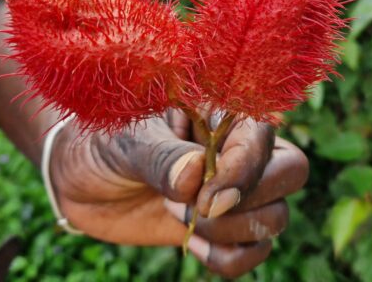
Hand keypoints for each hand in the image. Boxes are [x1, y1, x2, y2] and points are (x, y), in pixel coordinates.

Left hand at [48, 110, 308, 278]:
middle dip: (247, 202)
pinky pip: (255, 252)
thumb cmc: (102, 142)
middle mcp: (239, 149)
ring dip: (227, 231)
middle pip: (292, 173)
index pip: (264, 137)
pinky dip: (228, 258)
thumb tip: (197, 175)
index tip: (204, 199)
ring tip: (178, 213)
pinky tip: (189, 244)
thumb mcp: (125, 142)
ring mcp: (237, 191)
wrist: (79, 177)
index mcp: (222, 113)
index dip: (245, 171)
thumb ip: (161, 157)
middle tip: (195, 208)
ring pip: (276, 218)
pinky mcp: (225, 228)